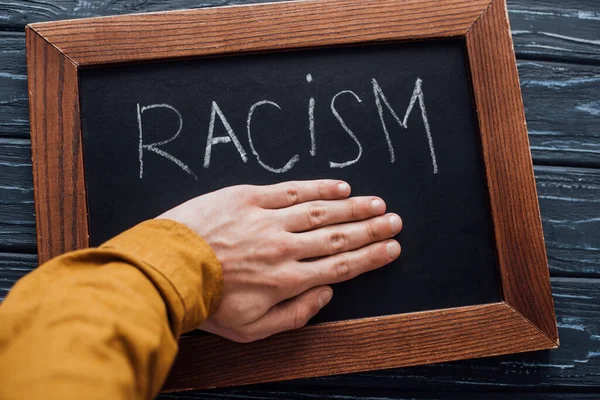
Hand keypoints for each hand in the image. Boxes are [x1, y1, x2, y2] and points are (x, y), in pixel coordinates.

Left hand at [158, 180, 401, 342]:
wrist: (166, 270)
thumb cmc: (207, 304)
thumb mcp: (250, 330)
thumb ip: (294, 315)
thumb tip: (326, 294)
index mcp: (287, 280)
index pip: (340, 266)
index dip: (370, 257)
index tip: (392, 249)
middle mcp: (284, 248)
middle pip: (338, 236)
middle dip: (371, 229)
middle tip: (394, 221)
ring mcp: (268, 219)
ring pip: (320, 212)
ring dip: (352, 208)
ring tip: (376, 203)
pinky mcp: (249, 197)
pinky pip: (292, 190)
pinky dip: (319, 188)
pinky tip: (340, 187)